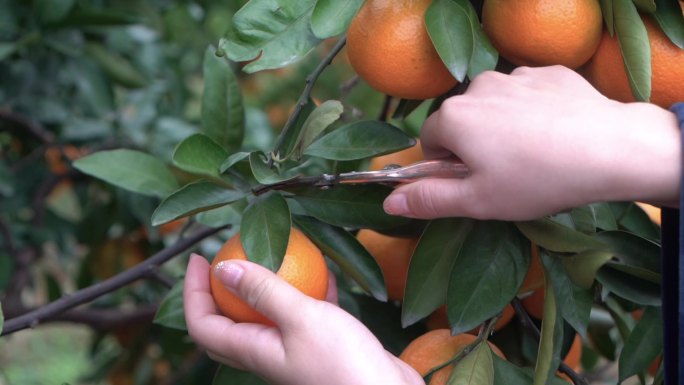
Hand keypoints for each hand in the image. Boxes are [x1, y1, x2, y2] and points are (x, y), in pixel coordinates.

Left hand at [183, 254, 422, 384]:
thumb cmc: (343, 363)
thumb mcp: (301, 318)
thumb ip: (263, 291)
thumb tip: (222, 268)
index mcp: (254, 352)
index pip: (203, 325)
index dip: (191, 293)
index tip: (198, 259)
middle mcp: (269, 355)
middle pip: (227, 326)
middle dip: (216, 294)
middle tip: (222, 262)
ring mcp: (295, 352)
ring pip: (266, 319)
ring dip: (263, 290)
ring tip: (273, 258)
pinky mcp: (323, 347)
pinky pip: (305, 316)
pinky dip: (308, 293)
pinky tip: (323, 273)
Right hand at [384, 65, 680, 219]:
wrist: (611, 149)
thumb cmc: (536, 180)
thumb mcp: (477, 201)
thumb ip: (428, 200)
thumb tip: (389, 203)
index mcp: (453, 117)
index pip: (429, 141)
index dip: (446, 167)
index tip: (473, 183)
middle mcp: (478, 87)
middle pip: (462, 121)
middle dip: (474, 145)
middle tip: (505, 175)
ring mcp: (516, 75)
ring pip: (495, 107)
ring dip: (503, 128)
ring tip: (534, 156)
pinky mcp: (548, 72)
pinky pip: (527, 94)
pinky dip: (533, 112)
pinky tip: (555, 134)